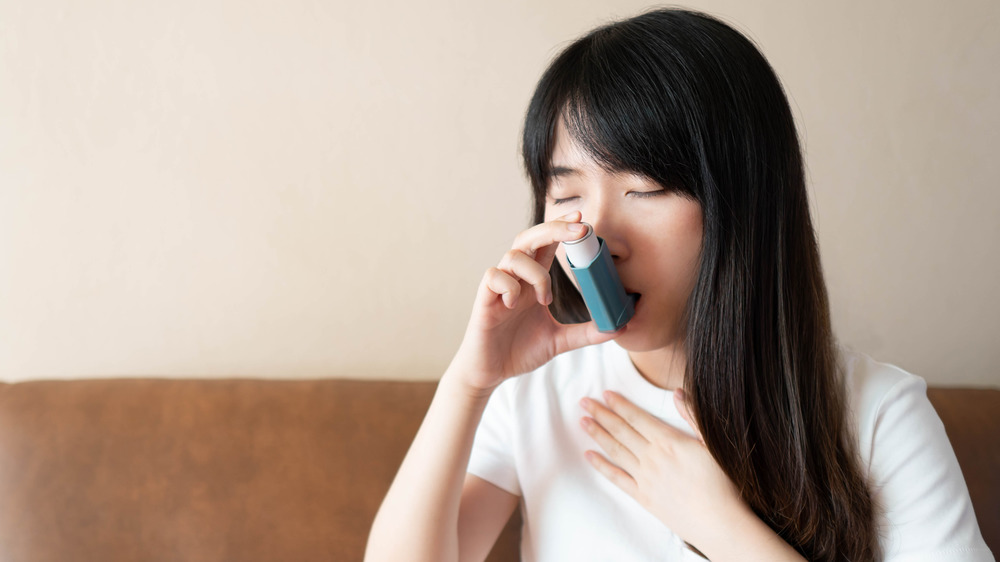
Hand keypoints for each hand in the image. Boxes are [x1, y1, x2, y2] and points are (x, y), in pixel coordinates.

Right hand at [447, 211, 618, 394]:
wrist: (491, 372)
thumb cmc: (518, 350)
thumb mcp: (559, 341)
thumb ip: (586, 333)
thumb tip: (618, 328)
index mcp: (533, 282)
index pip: (547, 244)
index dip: (562, 229)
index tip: (583, 222)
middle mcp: (516, 278)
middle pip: (530, 237)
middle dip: (554, 229)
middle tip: (580, 230)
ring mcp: (499, 287)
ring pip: (514, 256)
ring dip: (536, 273)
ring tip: (544, 300)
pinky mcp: (484, 299)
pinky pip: (494, 277)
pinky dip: (509, 287)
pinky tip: (514, 305)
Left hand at [578, 388, 751, 553]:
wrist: (718, 522)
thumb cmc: (721, 483)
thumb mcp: (712, 443)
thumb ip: (693, 416)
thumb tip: (678, 392)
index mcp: (669, 442)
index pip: (637, 418)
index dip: (620, 404)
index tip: (605, 394)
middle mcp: (652, 457)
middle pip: (621, 431)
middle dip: (601, 414)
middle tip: (584, 402)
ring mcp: (645, 478)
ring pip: (615, 451)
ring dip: (598, 434)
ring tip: (583, 422)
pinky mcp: (642, 497)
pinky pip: (617, 478)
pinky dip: (601, 466)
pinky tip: (589, 456)